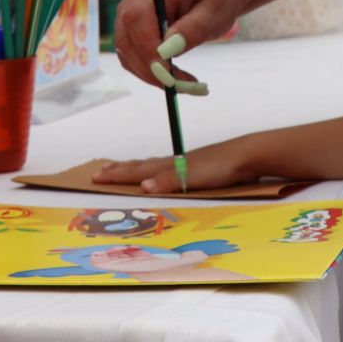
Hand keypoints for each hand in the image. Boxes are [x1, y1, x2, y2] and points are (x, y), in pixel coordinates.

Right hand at [93, 137, 263, 193]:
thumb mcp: (194, 177)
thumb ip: (169, 181)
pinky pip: (166, 167)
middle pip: (141, 165)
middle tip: (100, 170)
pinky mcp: (196, 166)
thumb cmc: (221, 167)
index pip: (137, 171)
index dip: (116, 175)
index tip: (95, 176)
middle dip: (120, 169)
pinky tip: (160, 173)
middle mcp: (173, 162)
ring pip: (152, 164)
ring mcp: (184, 163)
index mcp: (169, 166)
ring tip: (123, 167)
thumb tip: (142, 186)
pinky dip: (154, 169)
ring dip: (135, 167)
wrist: (247, 155)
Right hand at [114, 0, 241, 88]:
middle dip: (150, 70)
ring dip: (152, 76)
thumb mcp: (213, 13)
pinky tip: (176, 78)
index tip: (168, 75)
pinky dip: (151, 73)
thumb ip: (191, 29)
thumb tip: (165, 50)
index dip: (147, 49)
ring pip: (127, 54)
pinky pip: (133, 58)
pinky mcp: (131, 32)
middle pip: (126, 40)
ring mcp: (128, 15)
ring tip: (186, 84)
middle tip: (182, 87)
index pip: (136, 18)